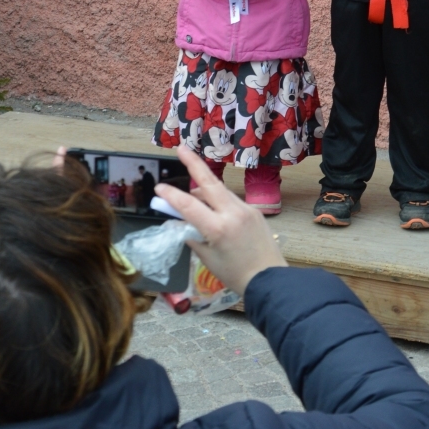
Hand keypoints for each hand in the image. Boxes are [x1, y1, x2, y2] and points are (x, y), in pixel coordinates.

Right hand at [153, 146, 286, 294]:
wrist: (270, 280)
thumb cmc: (236, 275)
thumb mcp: (208, 258)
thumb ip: (194, 237)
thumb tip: (183, 223)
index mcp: (218, 228)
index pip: (189, 205)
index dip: (171, 195)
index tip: (158, 188)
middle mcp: (232, 213)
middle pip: (209, 182)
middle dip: (193, 163)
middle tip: (181, 148)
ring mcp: (246, 209)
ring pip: (220, 190)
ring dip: (204, 188)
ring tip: (191, 194)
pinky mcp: (254, 211)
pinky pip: (231, 200)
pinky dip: (218, 200)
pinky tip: (213, 209)